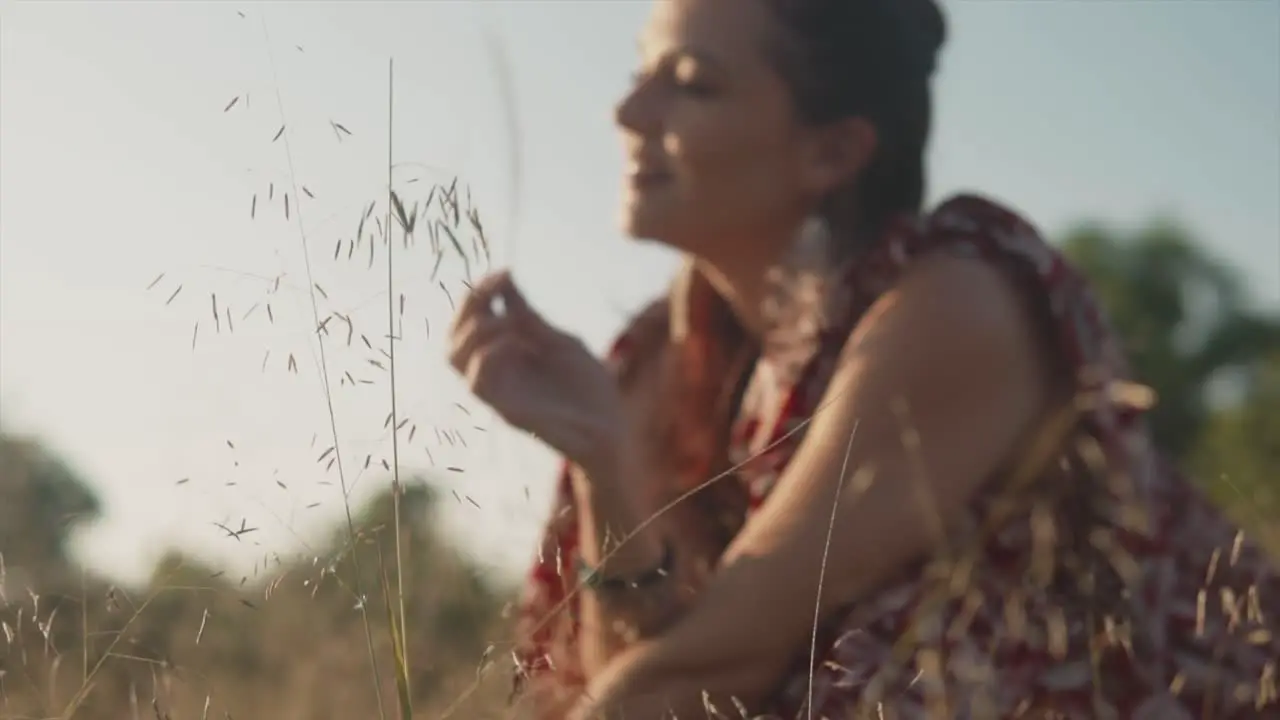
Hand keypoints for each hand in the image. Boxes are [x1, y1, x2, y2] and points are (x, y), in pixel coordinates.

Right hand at [448, 270, 625, 474]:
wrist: (611, 428)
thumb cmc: (589, 388)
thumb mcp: (559, 342)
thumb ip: (530, 318)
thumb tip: (505, 281)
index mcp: (507, 355)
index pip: (472, 321)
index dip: (480, 293)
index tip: (505, 272)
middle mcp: (497, 372)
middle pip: (454, 337)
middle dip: (469, 304)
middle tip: (496, 286)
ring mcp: (500, 392)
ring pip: (455, 358)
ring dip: (477, 329)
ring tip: (509, 321)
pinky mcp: (508, 411)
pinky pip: (477, 383)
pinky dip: (488, 355)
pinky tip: (515, 344)